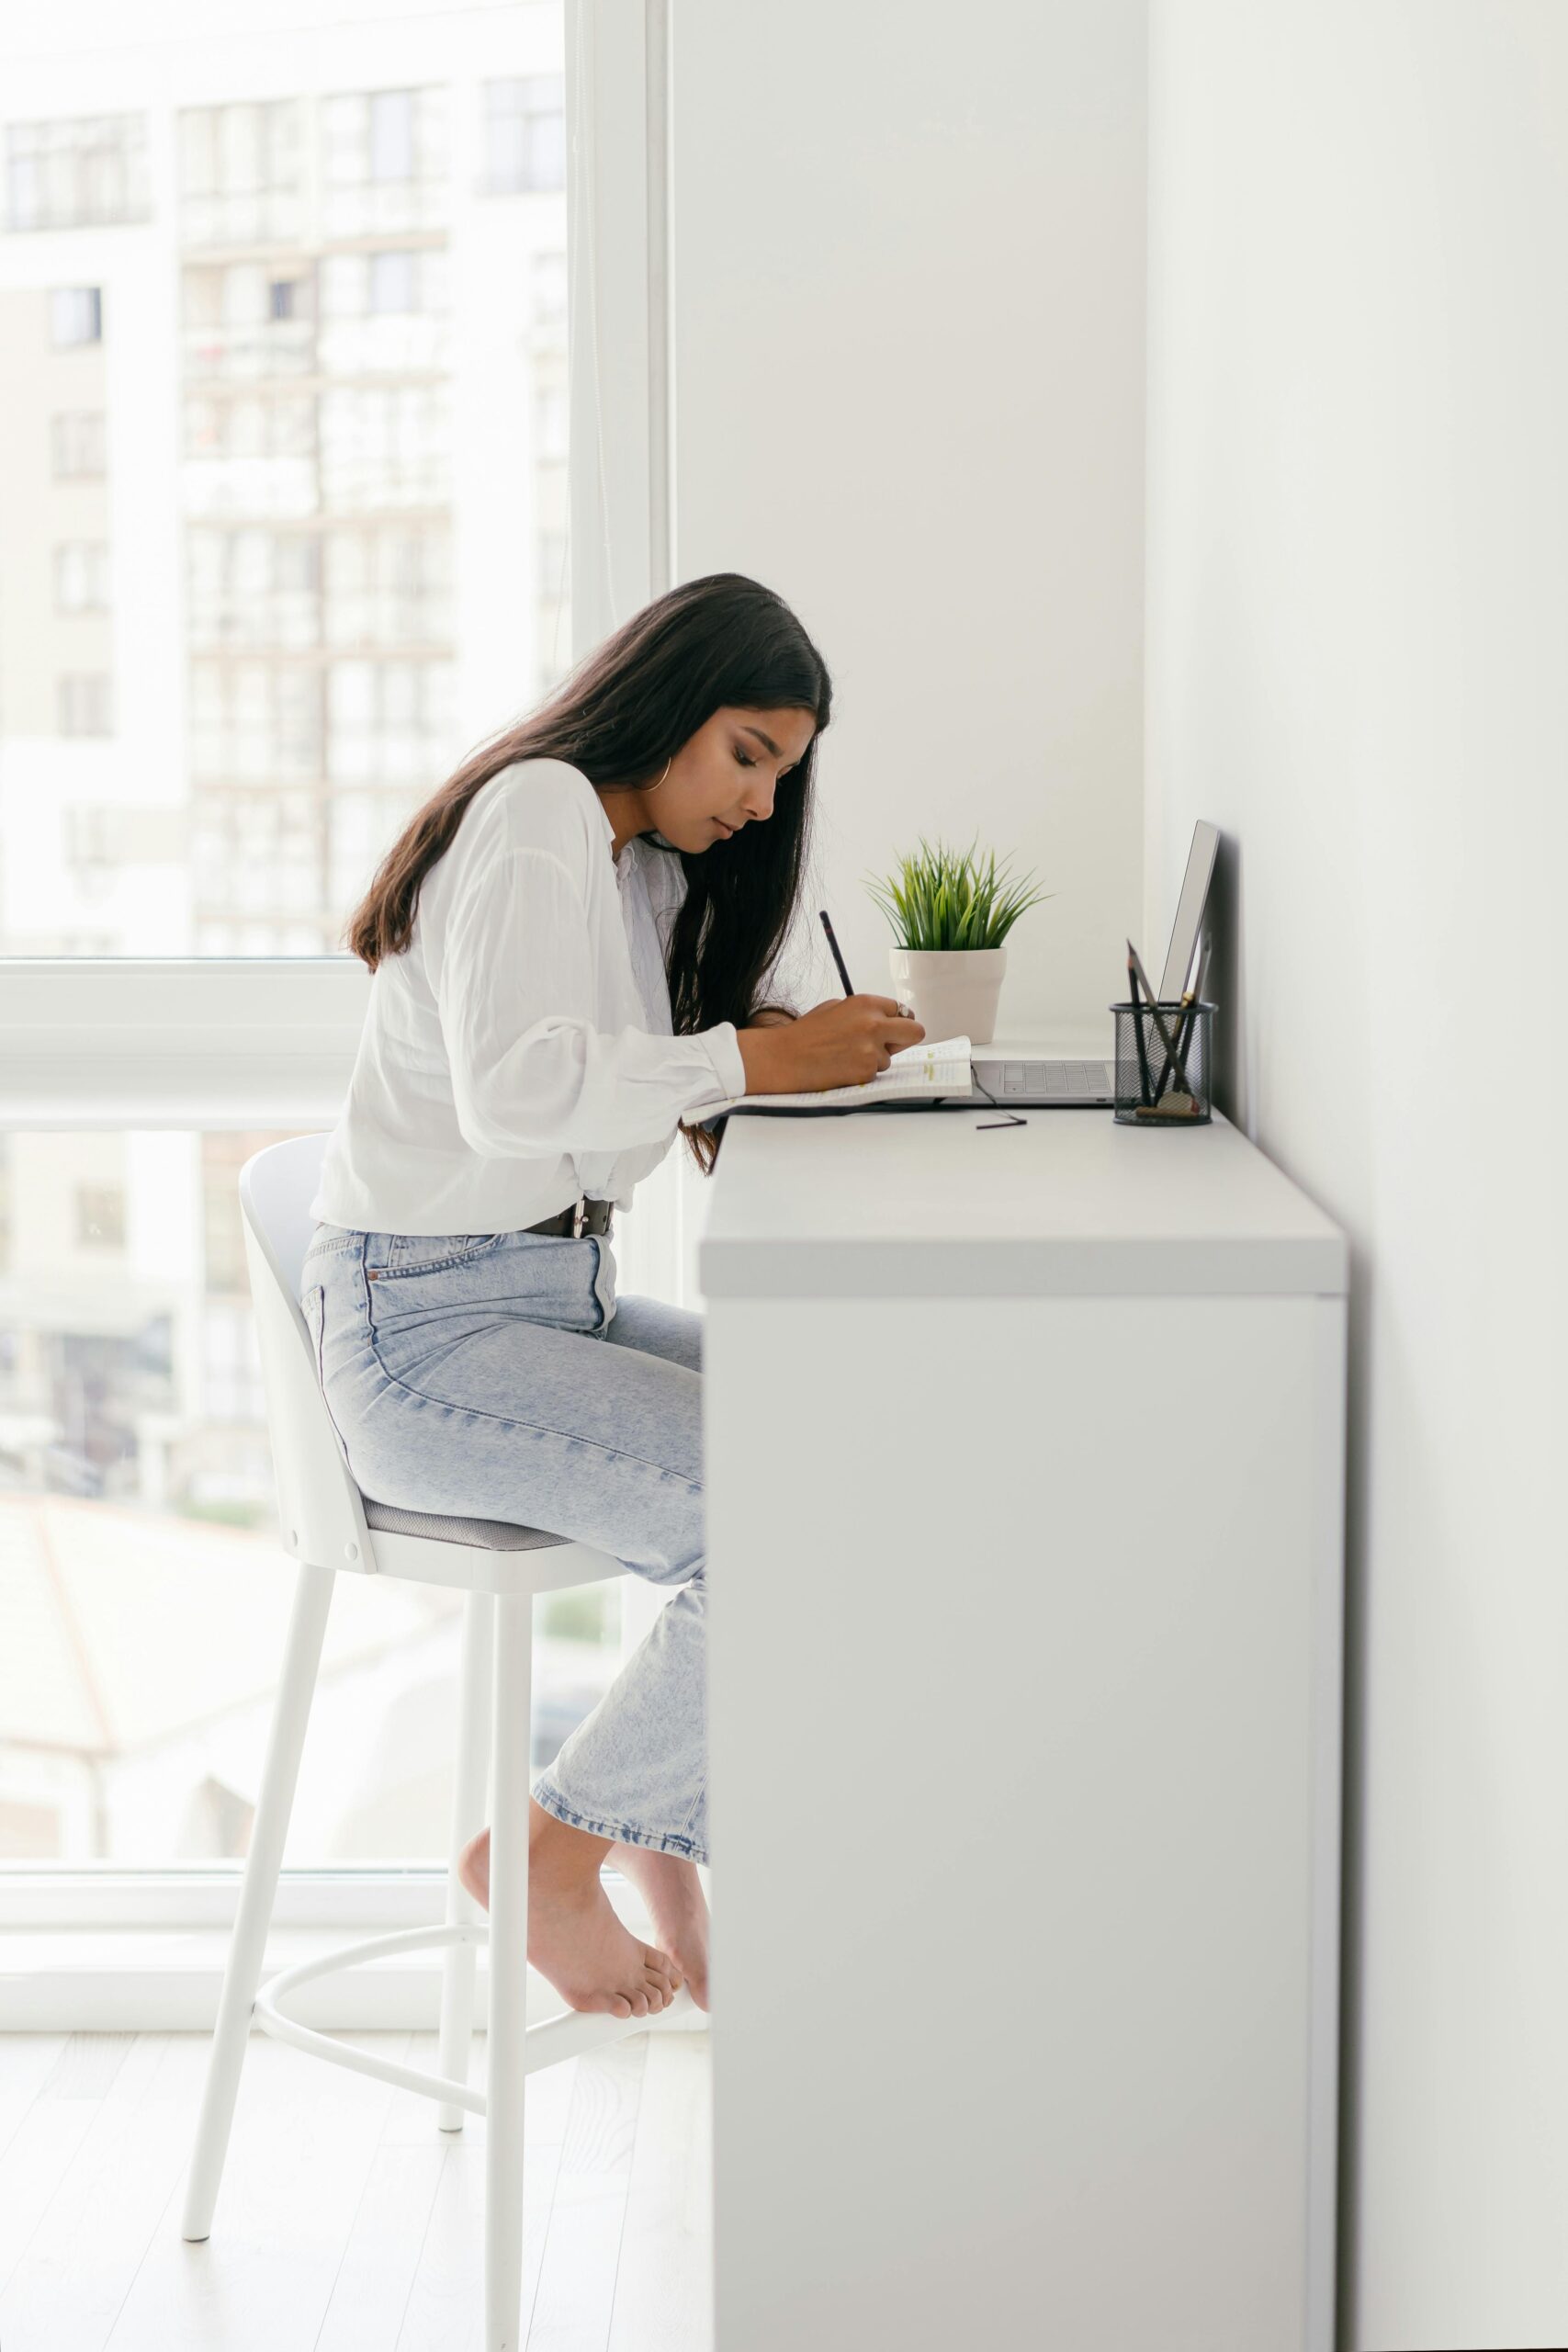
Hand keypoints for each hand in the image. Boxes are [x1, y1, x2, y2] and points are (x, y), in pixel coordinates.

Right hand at [737, 995, 924, 1094]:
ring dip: (874, 1060)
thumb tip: (885, 1021)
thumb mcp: (835, 1008)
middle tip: (893, 1044)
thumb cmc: (806, 1034)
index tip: (893, 1027)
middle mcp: (874, 1024)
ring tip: (846, 1057)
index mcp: (866, 1003)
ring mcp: (872, 1049)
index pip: (902, 1010)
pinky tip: (842, 1067)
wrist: (785, 1058)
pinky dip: (862, 1073)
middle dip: (907, 1038)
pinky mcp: (866, 1072)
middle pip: (915, 1031)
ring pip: (890, 1058)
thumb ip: (864, 1012)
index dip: (897, 1021)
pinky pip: (875, 1074)